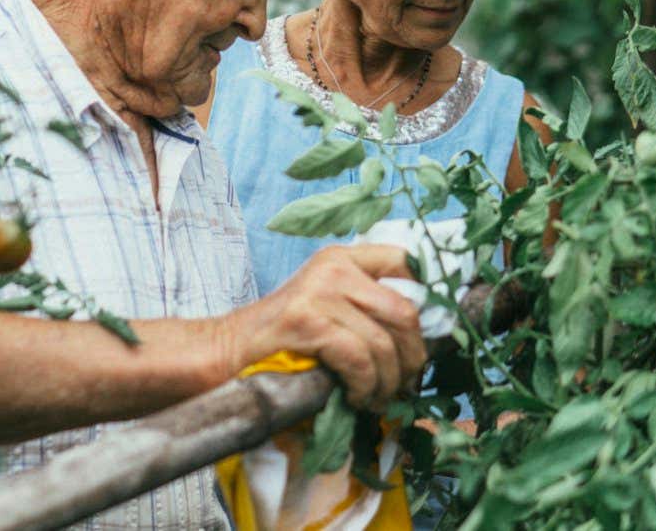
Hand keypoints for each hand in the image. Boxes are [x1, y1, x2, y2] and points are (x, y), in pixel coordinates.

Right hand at [229, 244, 425, 410]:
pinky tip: (355, 397)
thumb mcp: (328, 308)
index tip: (424, 335)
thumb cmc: (283, 339)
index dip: (427, 298)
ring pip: (384, 341)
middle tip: (405, 383)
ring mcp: (320, 291)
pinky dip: (365, 386)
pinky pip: (359, 359)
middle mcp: (333, 266)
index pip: (404, 261)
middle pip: (404, 310)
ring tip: (376, 398)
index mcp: (341, 258)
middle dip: (413, 356)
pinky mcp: (308, 320)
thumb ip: (367, 308)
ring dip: (388, 381)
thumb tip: (425, 339)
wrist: (228, 351)